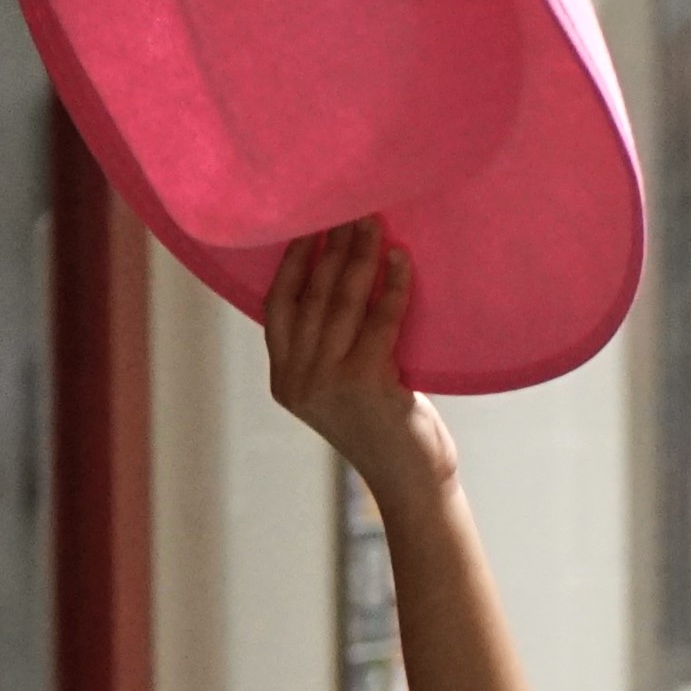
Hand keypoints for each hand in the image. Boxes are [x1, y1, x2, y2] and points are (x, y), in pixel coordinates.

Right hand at [265, 220, 459, 505]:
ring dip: (358, 257)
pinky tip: (401, 260)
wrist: (412, 483)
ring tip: (374, 222)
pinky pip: (380, 321)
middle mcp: (298, 379)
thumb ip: (331, 350)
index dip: (292, 263)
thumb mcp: (345, 389)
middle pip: (311, 297)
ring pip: (341, 303)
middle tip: (348, 207)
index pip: (278, 307)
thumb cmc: (387, 431)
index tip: (307, 224)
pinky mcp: (366, 384)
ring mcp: (328, 382)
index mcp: (285, 379)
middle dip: (330, 248)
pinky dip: (392, 287)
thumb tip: (341, 285)